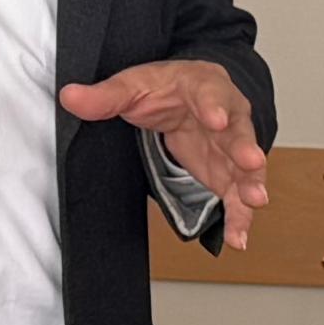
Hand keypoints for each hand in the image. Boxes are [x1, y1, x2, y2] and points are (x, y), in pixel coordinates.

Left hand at [60, 60, 270, 249]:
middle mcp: (226, 116)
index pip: (209, 94)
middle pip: (237, 131)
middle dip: (244, 148)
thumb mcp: (132, 86)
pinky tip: (238, 238)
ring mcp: (230, 147)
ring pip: (246, 166)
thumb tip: (69, 97)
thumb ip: (105, 96)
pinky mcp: (227, 173)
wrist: (187, 96)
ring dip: (251, 184)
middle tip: (251, 162)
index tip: (215, 118)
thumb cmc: (166, 88)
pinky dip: (239, 216)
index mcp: (201, 87)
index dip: (213, 106)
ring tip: (254, 203)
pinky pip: (237, 196)